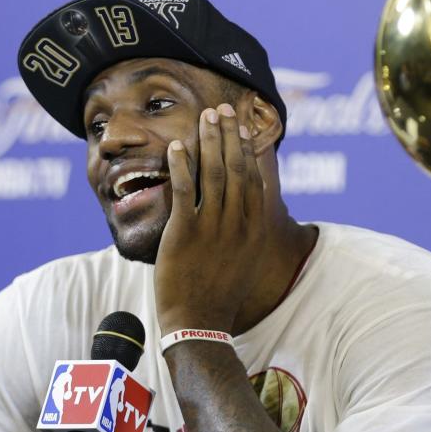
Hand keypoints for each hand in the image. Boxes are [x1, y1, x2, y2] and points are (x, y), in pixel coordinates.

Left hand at [155, 103, 266, 333]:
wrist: (200, 322)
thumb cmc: (220, 292)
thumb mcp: (244, 258)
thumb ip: (247, 229)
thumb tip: (250, 207)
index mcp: (253, 228)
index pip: (253, 178)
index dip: (245, 148)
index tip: (239, 127)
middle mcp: (237, 224)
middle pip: (235, 168)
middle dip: (228, 135)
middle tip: (222, 109)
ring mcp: (212, 228)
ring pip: (213, 174)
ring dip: (208, 141)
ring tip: (204, 118)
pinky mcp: (185, 234)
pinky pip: (184, 191)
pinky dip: (181, 166)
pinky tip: (176, 146)